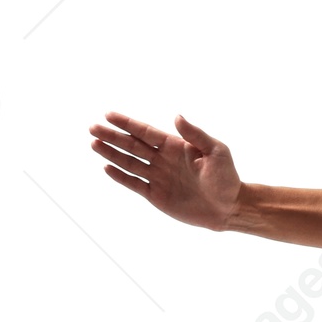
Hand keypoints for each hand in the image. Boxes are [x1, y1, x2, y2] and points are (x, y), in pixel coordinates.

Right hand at [89, 110, 241, 230]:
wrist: (229, 207)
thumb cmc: (226, 177)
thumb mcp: (217, 152)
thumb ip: (196, 135)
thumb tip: (177, 116)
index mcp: (175, 146)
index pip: (146, 132)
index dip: (128, 124)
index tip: (108, 115)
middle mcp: (163, 159)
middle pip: (132, 145)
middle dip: (113, 137)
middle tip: (93, 128)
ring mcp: (158, 177)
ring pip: (129, 163)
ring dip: (111, 154)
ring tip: (94, 143)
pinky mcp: (156, 195)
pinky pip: (134, 184)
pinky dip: (120, 177)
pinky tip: (107, 167)